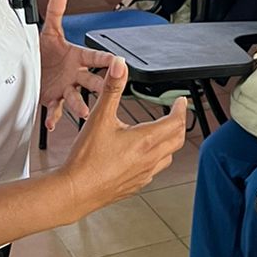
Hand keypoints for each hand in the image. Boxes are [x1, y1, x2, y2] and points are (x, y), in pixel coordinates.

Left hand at [38, 0, 115, 131]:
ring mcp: (65, 89)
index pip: (95, 58)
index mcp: (77, 58)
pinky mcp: (52, 99)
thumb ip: (56, 10)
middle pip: (91, 80)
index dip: (106, 60)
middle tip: (109, 89)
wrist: (30, 68)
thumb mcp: (49, 31)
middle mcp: (74, 75)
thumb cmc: (44, 52)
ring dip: (80, 105)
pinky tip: (51, 125)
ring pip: (75, 98)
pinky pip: (54, 110)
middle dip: (100, 85)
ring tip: (84, 112)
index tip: (118, 61)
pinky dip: (53, 118)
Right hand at [60, 56, 187, 210]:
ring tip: (163, 133)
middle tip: (176, 114)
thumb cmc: (86, 159)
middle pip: (177, 140)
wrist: (76, 191)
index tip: (180, 101)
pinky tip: (144, 156)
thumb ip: (111, 89)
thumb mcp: (99, 117)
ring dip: (170, 143)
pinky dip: (157, 159)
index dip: (180, 109)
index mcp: (145, 140)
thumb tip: (119, 66)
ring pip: (168, 157)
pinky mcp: (135, 185)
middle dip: (179, 124)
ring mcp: (144, 175)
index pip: (175, 122)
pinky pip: (155, 171)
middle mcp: (149, 159)